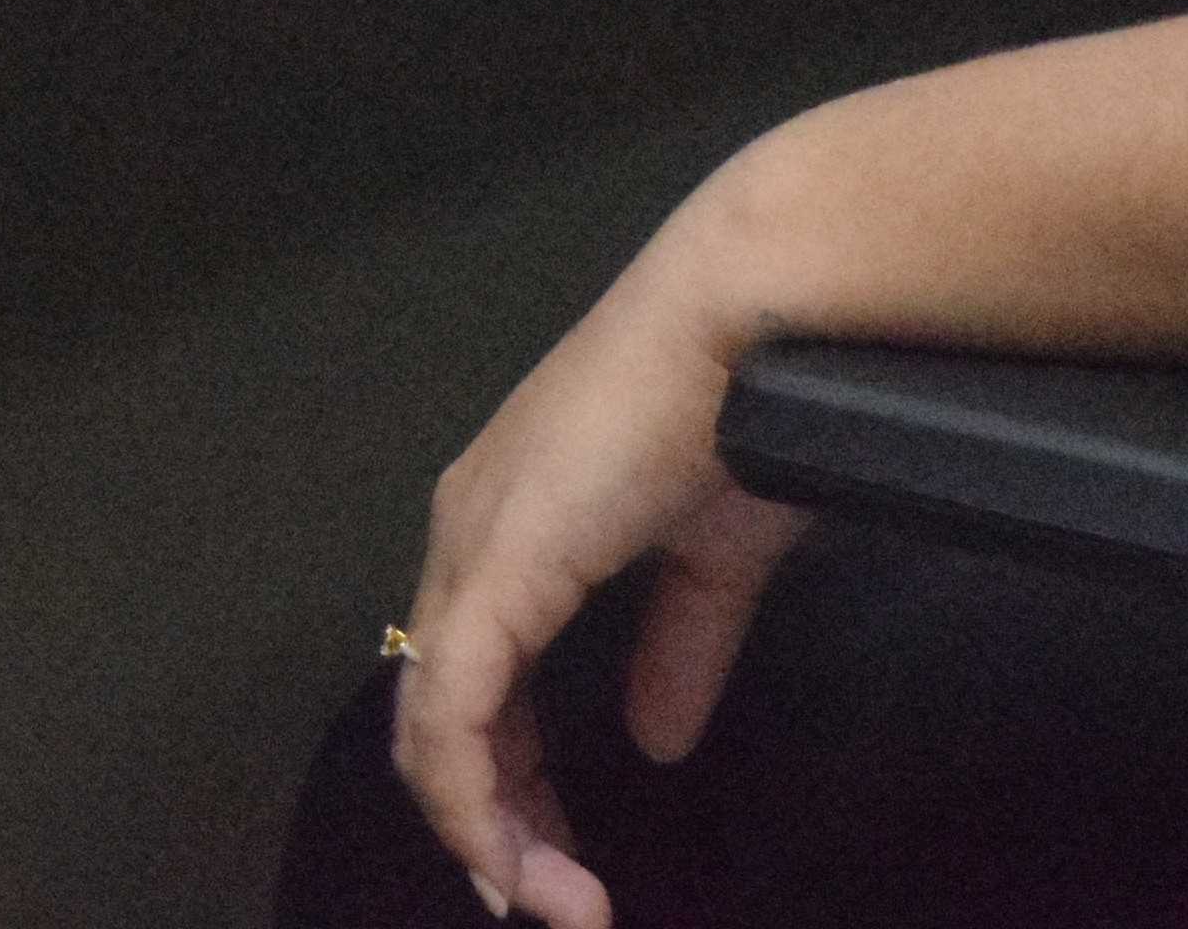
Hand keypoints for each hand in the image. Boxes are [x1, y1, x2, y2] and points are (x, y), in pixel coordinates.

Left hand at [393, 207, 809, 926]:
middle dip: (493, 826)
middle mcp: (469, 534)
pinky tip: (515, 861)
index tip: (558, 864)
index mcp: (512, 523)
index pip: (471, 681)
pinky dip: (474, 800)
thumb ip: (678, 646)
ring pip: (433, 727)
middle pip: (439, 715)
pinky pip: (451, 714)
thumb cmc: (741, 406)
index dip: (506, 781)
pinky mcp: (495, 569)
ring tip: (550, 904)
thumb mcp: (712, 554)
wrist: (753, 317)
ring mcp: (473, 548)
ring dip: (486, 833)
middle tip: (554, 905)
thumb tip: (658, 739)